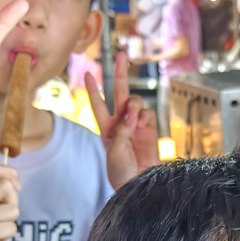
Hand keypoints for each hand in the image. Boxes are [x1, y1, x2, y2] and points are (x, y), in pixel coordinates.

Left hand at [86, 51, 160, 187]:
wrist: (140, 185)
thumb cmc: (121, 172)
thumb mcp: (113, 151)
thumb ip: (121, 129)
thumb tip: (133, 112)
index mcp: (106, 128)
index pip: (98, 104)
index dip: (93, 89)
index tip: (88, 73)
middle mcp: (121, 122)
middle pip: (120, 93)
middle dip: (120, 73)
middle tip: (122, 55)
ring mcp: (137, 124)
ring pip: (136, 102)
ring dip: (134, 105)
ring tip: (133, 119)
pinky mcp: (151, 129)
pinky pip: (149, 113)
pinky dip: (145, 117)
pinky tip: (142, 126)